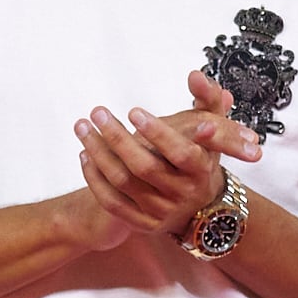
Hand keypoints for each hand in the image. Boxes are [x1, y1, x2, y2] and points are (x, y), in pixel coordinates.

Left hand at [77, 68, 256, 241]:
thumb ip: (207, 97)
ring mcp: (161, 212)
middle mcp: (183, 194)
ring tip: (83, 126)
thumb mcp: (213, 126)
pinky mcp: (142, 223)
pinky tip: (85, 153)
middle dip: (117, 137)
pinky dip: (94, 178)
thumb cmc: (201, 155)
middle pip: (145, 167)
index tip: (133, 111)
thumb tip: (195, 74)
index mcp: (202, 170)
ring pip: (124, 182)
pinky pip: (112, 202)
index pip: (181, 153)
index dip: (157, 133)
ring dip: (99, 152)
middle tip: (98, 112)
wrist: (200, 204)